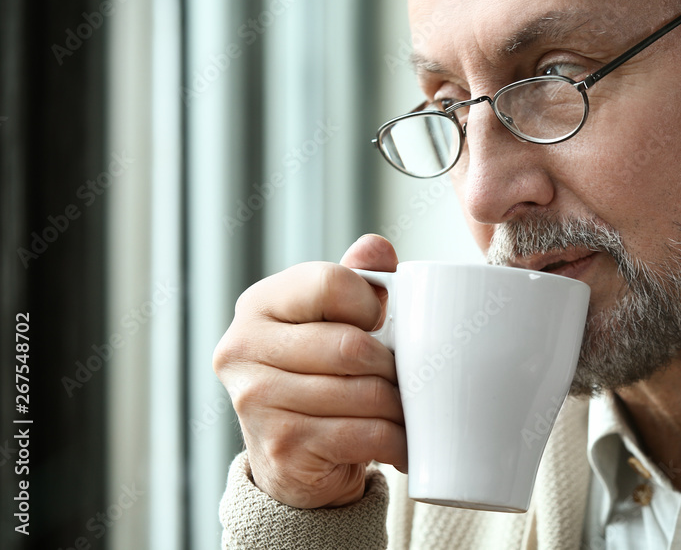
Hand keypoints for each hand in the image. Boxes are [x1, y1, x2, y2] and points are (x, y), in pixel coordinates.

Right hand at [213, 235, 406, 508]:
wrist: (294, 462)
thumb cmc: (321, 376)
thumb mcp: (334, 320)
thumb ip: (356, 279)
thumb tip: (378, 249)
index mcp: (259, 304)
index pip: (331, 283)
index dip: (370, 304)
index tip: (378, 324)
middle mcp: (243, 348)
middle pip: (351, 345)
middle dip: (392, 365)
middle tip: (406, 377)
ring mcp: (257, 400)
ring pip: (365, 392)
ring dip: (399, 405)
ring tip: (405, 409)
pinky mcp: (283, 446)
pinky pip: (366, 434)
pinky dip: (396, 441)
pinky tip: (401, 442)